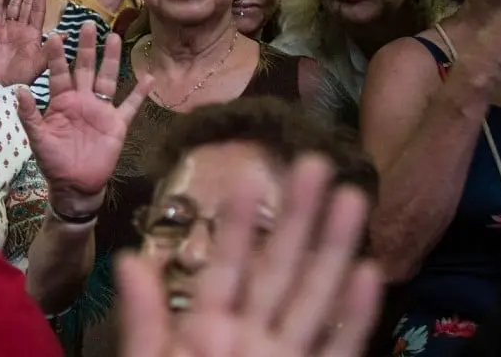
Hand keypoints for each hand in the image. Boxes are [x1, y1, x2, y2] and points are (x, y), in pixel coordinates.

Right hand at [0, 0, 48, 85]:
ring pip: (14, 7)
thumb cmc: (25, 75)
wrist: (5, 84)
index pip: (38, 10)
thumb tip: (68, 33)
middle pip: (26, 5)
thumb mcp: (42, 61)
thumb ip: (53, 47)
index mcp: (34, 33)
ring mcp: (8, 29)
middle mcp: (22, 28)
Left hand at [15, 23, 151, 215]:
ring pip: (108, 79)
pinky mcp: (117, 124)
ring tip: (115, 37)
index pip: (59, 73)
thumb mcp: (37, 138)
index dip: (57, 56)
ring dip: (111, 59)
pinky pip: (130, 106)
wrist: (74, 185)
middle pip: (85, 68)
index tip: (55, 35)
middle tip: (88, 23)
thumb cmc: (53, 161)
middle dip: (86, 46)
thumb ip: (29, 114)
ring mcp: (100, 110)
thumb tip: (19, 90)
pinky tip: (148, 77)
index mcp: (61, 101)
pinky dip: (139, 93)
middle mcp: (82, 100)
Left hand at [117, 155, 382, 356]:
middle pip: (279, 268)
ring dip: (335, 249)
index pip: (226, 265)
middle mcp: (252, 340)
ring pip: (315, 296)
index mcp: (208, 332)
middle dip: (299, 217)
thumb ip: (145, 322)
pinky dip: (355, 314)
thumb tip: (129, 260)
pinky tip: (371, 272)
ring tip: (352, 198)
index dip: (238, 222)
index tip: (252, 174)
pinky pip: (338, 346)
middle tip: (317, 163)